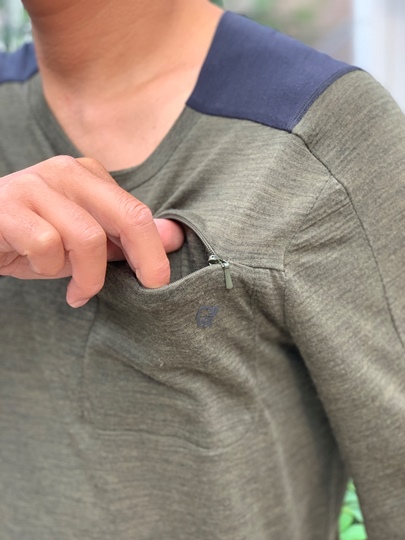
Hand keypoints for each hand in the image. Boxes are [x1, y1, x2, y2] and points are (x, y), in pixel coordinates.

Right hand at [0, 156, 183, 306]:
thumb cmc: (32, 237)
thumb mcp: (84, 241)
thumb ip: (126, 238)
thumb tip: (175, 237)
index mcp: (88, 175)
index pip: (137, 211)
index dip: (155, 250)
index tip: (157, 281)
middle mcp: (65, 172)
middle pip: (125, 215)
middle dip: (144, 258)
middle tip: (146, 288)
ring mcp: (35, 185)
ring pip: (86, 237)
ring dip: (86, 275)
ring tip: (76, 289)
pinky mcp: (7, 206)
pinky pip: (46, 245)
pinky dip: (47, 268)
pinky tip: (38, 269)